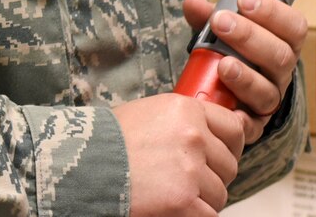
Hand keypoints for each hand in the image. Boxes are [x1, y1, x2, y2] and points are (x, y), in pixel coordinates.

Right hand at [113, 92, 243, 216]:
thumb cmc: (109, 140)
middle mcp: (193, 137)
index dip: (229, 146)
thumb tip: (214, 134)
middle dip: (211, 175)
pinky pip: (209, 214)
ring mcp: (191, 170)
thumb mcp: (150, 113)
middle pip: (228, 166)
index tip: (221, 154)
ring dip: (201, 198)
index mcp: (186, 110)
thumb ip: (184, 121)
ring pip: (219, 193)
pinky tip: (172, 206)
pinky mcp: (184, 200)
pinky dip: (193, 214)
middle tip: (185, 178)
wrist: (82, 163)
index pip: (233, 129)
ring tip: (171, 192)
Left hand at [182, 0, 307, 144]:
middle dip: (250, 36)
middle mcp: (280, 72)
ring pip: (268, 90)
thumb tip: (194, 3)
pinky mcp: (255, 124)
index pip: (293, 26)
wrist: (221, 95)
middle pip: (281, 56)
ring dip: (246, 76)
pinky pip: (252, 124)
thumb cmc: (226, 53)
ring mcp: (270, 99)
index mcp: (281, 43)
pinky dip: (239, 118)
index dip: (274, 12)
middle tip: (220, 22)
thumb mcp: (217, 31)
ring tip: (223, 64)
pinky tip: (226, 108)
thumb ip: (207, 16)